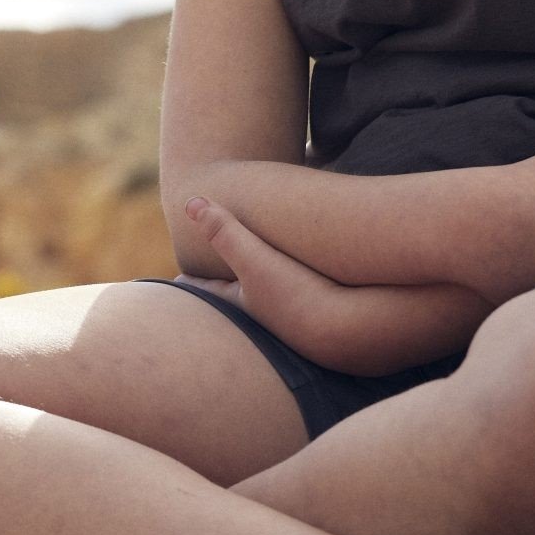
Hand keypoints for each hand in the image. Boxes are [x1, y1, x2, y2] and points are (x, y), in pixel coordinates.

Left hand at [182, 195, 346, 341]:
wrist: (357, 331)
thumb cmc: (299, 296)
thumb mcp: (255, 260)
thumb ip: (225, 231)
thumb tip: (189, 203)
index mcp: (244, 302)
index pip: (210, 291)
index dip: (193, 283)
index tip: (176, 280)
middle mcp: (267, 317)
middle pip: (238, 300)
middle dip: (226, 288)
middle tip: (212, 281)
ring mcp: (298, 322)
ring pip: (273, 304)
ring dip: (265, 291)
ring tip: (259, 284)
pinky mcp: (329, 320)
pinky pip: (308, 303)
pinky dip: (302, 292)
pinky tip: (314, 290)